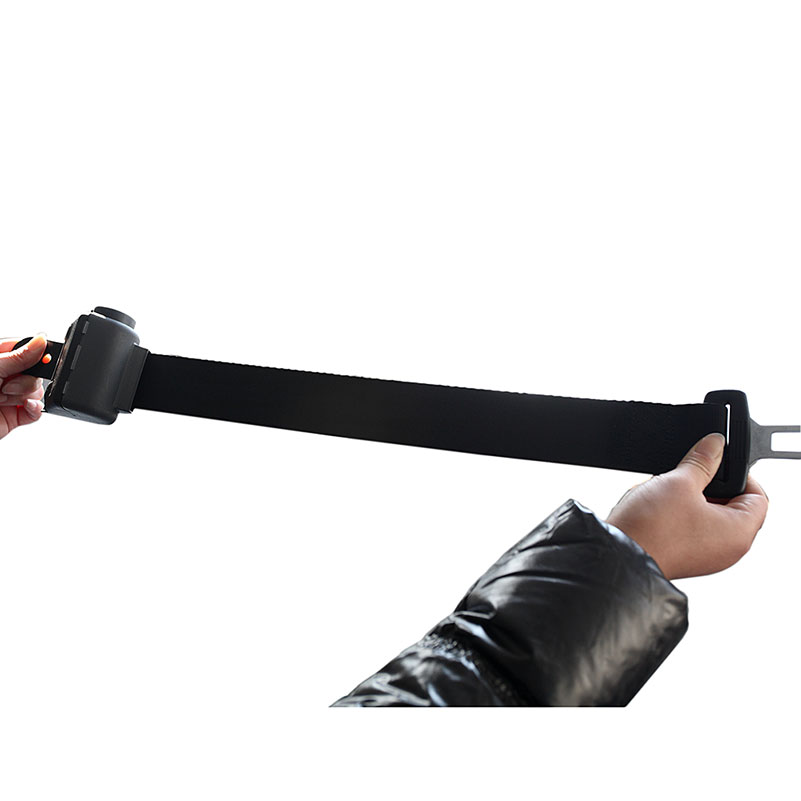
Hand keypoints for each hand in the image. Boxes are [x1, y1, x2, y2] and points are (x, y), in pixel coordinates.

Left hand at [0, 334, 46, 439]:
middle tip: (7, 384)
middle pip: (35, 372)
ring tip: (2, 399)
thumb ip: (18, 357)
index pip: (26, 349)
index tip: (43, 358)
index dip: (37, 353)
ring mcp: (9, 396)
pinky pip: (37, 410)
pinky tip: (24, 406)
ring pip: (37, 391)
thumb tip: (41, 341)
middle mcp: (4, 377)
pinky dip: (35, 409)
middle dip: (25, 379)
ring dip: (23, 395)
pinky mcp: (14, 415)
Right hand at [606, 432, 768, 579]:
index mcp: (738, 533)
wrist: (618, 556)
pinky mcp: (685, 556)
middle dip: (709, 486)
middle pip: (732, 505)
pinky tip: (658, 507)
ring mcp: (706, 556)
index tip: (716, 462)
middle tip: (688, 476)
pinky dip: (678, 514)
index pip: (758, 496)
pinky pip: (690, 528)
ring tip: (668, 493)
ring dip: (690, 499)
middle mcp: (728, 549)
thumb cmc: (651, 529)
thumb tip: (715, 444)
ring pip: (708, 516)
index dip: (740, 474)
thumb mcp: (679, 481)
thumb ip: (702, 460)